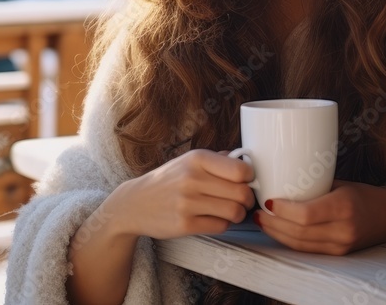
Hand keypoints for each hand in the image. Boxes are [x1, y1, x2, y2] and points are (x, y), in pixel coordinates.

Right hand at [107, 149, 255, 239]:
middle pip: (242, 193)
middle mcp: (192, 179)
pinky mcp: (185, 225)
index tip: (245, 180)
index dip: (249, 177)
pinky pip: (220, 226)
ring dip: (238, 214)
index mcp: (197, 158)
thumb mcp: (189, 161)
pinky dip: (223, 224)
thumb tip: (247, 162)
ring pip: (234, 211)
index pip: (241, 170)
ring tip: (231, 210)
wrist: (135, 203)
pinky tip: (215, 218)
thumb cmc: (169, 180)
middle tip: (242, 199)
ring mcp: (188, 203)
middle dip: (247, 198)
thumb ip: (218, 159)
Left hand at [255, 180, 385, 254]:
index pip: (306, 215)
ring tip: (262, 222)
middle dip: (273, 224)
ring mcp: (341, 245)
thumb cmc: (364, 195)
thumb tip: (281, 177)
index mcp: (343, 206)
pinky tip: (278, 231)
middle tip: (257, 212)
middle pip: (299, 232)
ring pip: (300, 244)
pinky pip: (307, 249)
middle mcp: (342, 229)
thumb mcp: (340, 184)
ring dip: (277, 234)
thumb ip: (314, 185)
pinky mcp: (338, 253)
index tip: (267, 201)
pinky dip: (289, 240)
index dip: (282, 211)